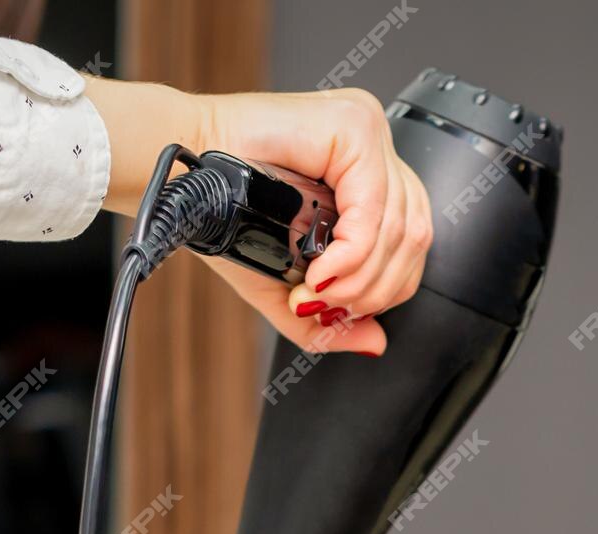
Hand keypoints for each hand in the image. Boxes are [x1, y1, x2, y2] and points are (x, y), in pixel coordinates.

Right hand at [85, 81, 432, 356]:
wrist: (181, 181)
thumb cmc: (223, 216)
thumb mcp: (283, 282)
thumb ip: (329, 319)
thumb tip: (377, 342)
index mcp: (368, 176)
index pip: (412, 241)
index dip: (385, 287)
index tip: (336, 306)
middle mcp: (375, 149)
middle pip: (415, 235)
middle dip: (372, 288)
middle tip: (321, 302)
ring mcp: (368, 131)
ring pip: (402, 225)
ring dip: (360, 276)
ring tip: (315, 287)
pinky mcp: (354, 126)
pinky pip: (376, 205)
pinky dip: (353, 251)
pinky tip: (321, 268)